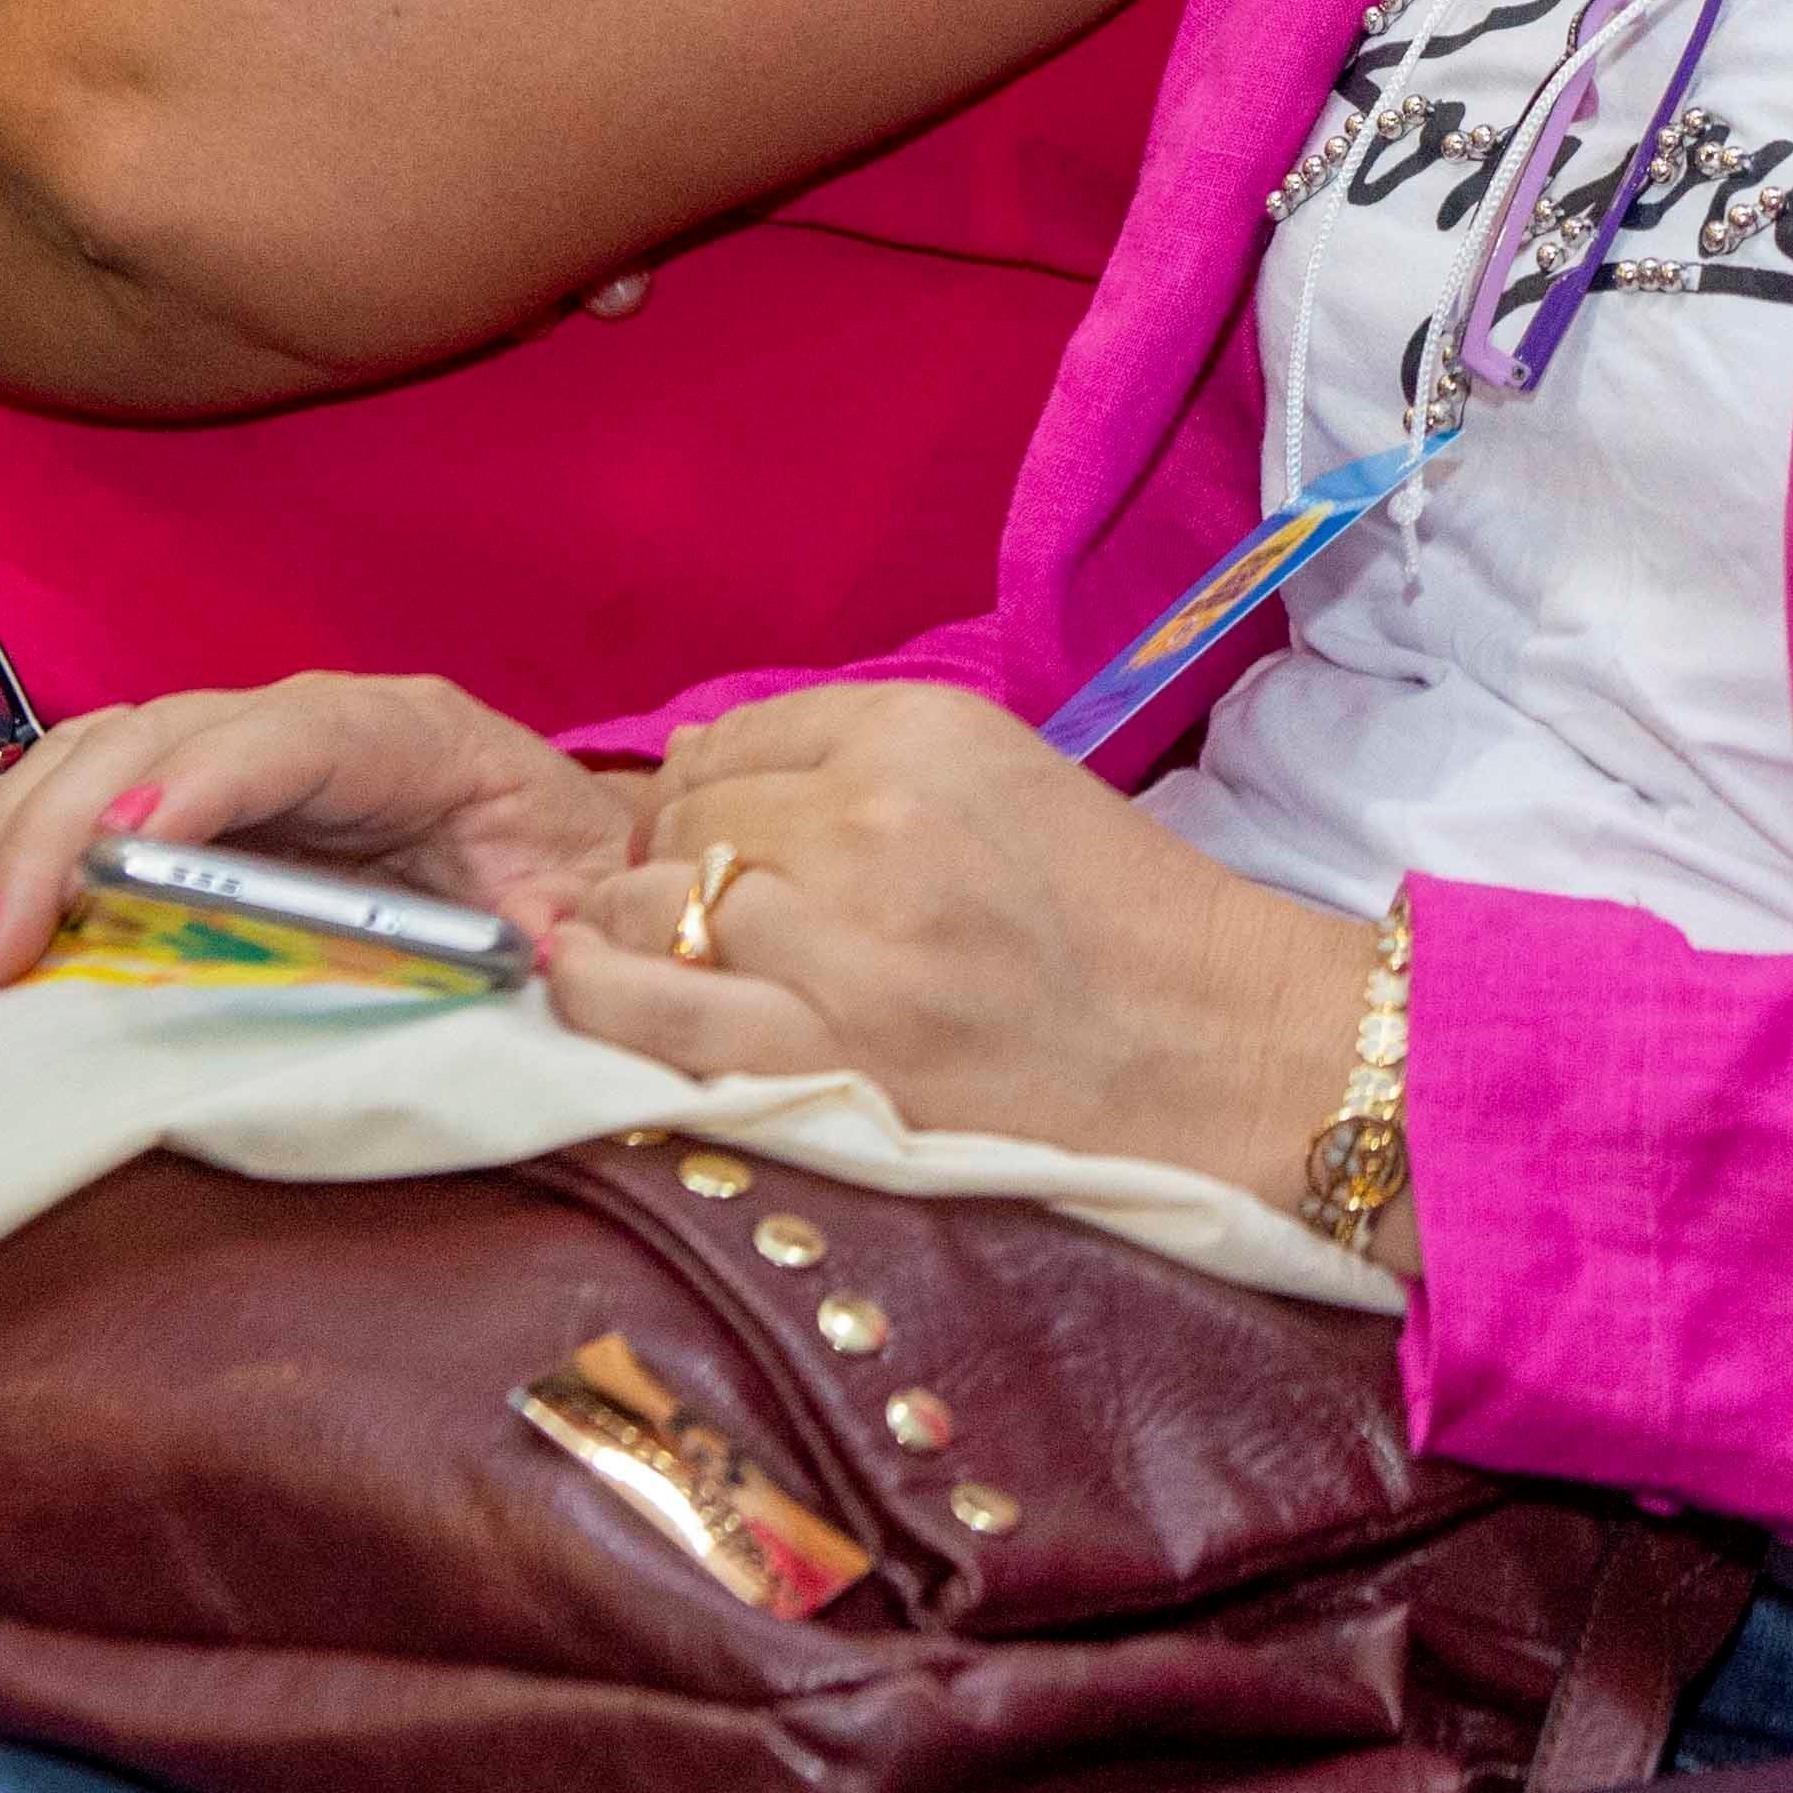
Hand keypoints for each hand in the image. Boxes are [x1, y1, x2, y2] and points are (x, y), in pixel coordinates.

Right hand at [0, 671, 653, 983]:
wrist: (576, 858)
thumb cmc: (575, 888)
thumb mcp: (589, 913)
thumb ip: (572, 934)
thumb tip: (546, 957)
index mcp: (420, 736)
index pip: (300, 735)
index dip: (209, 776)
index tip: (128, 839)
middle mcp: (315, 720)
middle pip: (165, 733)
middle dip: (64, 830)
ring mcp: (245, 744)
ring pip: (102, 752)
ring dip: (10, 840)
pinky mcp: (198, 788)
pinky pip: (86, 790)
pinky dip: (10, 843)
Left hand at [547, 683, 1382, 1201]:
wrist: (1211, 1044)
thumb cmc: (1111, 911)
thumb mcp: (997, 773)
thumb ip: (849, 754)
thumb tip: (687, 768)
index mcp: (923, 734)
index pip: (734, 736)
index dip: (702, 788)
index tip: (710, 830)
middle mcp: (872, 823)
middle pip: (686, 816)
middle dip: (671, 856)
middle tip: (702, 903)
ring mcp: (844, 946)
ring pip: (658, 902)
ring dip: (642, 925)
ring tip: (668, 949)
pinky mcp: (827, 1058)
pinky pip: (654, 1009)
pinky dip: (598, 990)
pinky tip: (581, 977)